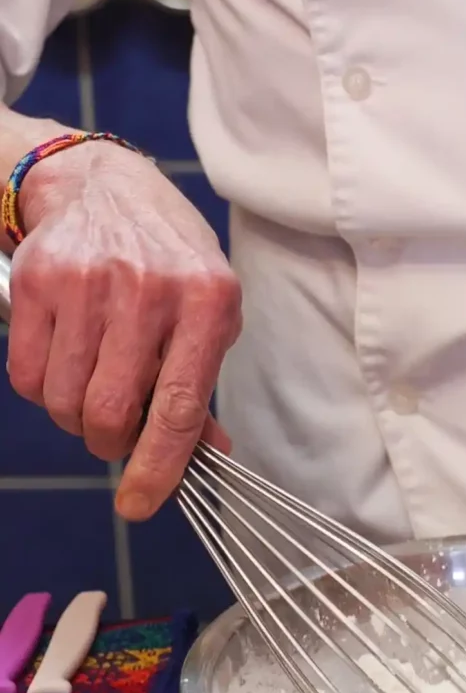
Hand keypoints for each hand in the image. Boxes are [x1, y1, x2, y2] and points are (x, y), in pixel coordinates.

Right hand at [6, 140, 241, 520]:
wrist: (108, 189)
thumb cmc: (173, 262)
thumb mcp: (211, 314)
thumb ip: (204, 385)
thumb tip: (208, 456)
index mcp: (207, 302)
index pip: (180, 406)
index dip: (160, 466)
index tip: (142, 503)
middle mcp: (147, 289)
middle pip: (110, 412)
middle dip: (112, 443)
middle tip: (119, 434)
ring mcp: (86, 282)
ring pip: (64, 401)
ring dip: (78, 418)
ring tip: (98, 389)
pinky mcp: (36, 281)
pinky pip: (27, 376)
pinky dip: (46, 392)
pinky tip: (70, 365)